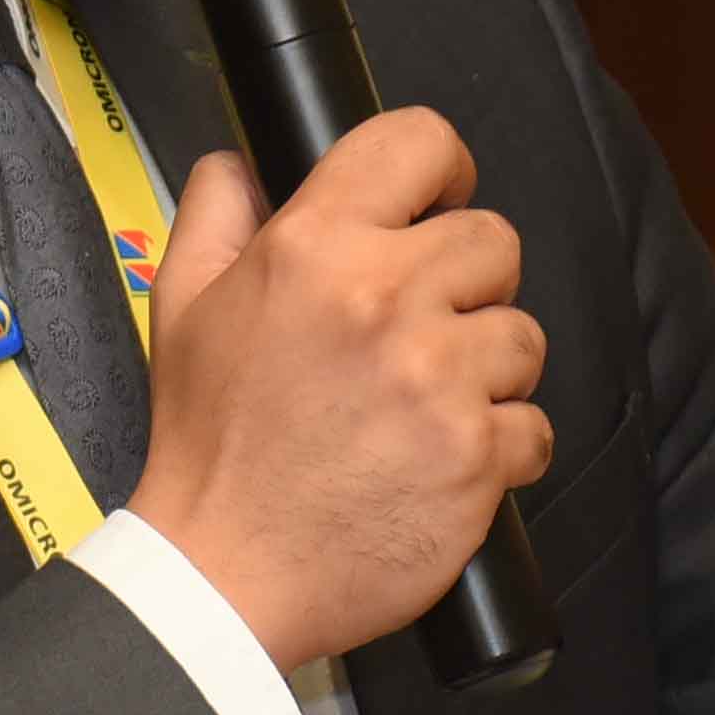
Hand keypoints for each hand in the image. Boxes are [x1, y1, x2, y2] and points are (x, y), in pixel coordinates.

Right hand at [125, 116, 555, 675]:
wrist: (224, 573)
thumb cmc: (209, 445)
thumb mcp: (180, 308)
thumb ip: (216, 214)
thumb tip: (241, 161)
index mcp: (315, 248)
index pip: (420, 141)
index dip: (442, 169)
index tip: (438, 204)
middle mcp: (384, 298)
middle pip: (494, 240)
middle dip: (467, 284)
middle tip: (421, 332)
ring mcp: (438, 378)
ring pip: (524, 334)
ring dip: (489, 369)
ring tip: (427, 405)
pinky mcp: (476, 454)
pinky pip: (534, 426)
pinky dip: (502, 448)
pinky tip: (443, 461)